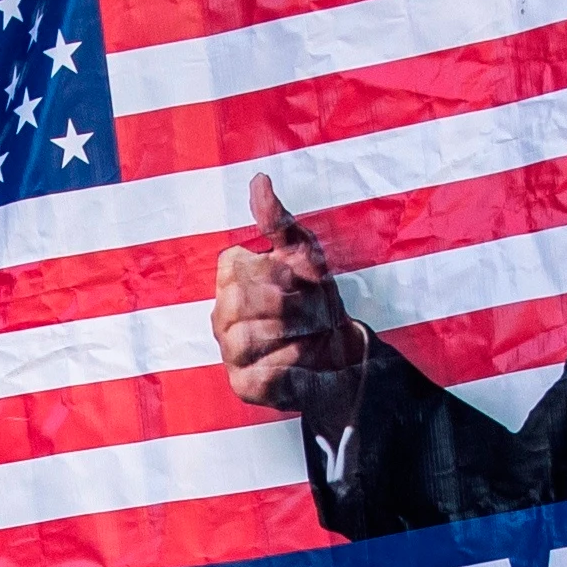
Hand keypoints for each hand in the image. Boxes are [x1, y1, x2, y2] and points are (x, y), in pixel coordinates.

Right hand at [207, 174, 353, 407]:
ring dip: (293, 334)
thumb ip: (279, 221)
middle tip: (313, 311)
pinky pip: (262, 373)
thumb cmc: (319, 300)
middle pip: (240, 300)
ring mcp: (229, 353)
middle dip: (290, 303)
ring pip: (246, 337)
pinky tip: (303, 359)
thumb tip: (259, 180)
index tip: (300, 280)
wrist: (345, 353)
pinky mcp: (243, 386)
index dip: (278, 271)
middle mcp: (220, 316)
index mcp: (229, 280)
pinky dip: (292, 364)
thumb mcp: (306, 254)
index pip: (236, 265)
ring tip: (310, 335)